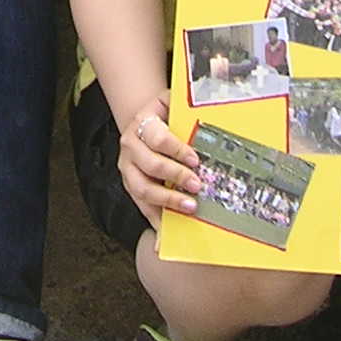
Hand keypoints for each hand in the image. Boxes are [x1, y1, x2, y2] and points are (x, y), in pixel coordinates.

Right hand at [113, 92, 205, 225]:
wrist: (143, 121)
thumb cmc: (165, 113)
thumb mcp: (172, 101)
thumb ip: (186, 103)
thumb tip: (212, 103)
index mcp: (142, 123)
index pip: (156, 137)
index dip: (176, 149)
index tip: (195, 159)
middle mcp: (130, 146)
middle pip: (150, 165)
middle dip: (176, 176)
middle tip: (198, 185)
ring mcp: (128, 168)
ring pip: (142, 189)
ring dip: (166, 200)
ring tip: (190, 207)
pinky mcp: (131, 186)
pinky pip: (141, 207)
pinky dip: (154, 223)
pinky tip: (165, 238)